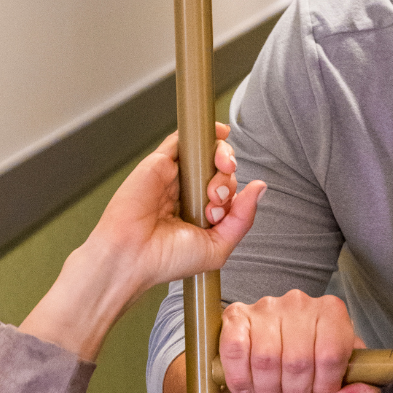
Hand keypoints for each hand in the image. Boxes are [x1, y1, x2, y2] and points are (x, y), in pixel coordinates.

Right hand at [85, 125, 257, 289]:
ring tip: (213, 185)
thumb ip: (242, 218)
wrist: (132, 255)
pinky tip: (221, 134)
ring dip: (222, 159)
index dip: (234, 198)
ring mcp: (174, 177)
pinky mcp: (158, 162)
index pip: (229, 192)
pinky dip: (205, 133)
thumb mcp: (218, 246)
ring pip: (207, 154)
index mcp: (201, 214)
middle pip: (221, 172)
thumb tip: (260, 187)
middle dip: (228, 181)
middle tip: (216, 199)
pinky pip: (182, 140)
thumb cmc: (167, 259)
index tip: (220, 215)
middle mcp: (188, 194)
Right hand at [218, 290, 377, 392]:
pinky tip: (248, 386)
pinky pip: (235, 350)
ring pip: (265, 359)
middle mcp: (300, 302)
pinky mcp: (235, 317)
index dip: (324, 386)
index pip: (331, 354)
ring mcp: (266, 307)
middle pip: (298, 360)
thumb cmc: (306, 392)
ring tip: (273, 390)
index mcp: (333, 314)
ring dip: (267, 388)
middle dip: (295, 391)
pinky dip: (240, 378)